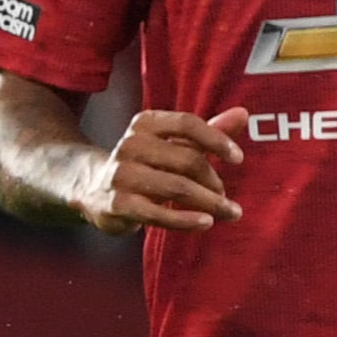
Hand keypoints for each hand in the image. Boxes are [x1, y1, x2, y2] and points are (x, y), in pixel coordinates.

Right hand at [84, 108, 248, 233]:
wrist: (93, 188)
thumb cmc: (146, 164)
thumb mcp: (173, 144)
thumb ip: (207, 132)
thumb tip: (243, 113)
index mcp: (145, 124)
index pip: (187, 124)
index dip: (216, 140)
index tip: (238, 159)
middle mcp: (130, 144)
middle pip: (187, 160)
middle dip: (214, 180)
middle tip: (226, 197)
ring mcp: (121, 175)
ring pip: (177, 187)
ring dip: (209, 202)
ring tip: (228, 212)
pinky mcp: (117, 204)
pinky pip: (158, 213)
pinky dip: (185, 220)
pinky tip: (205, 223)